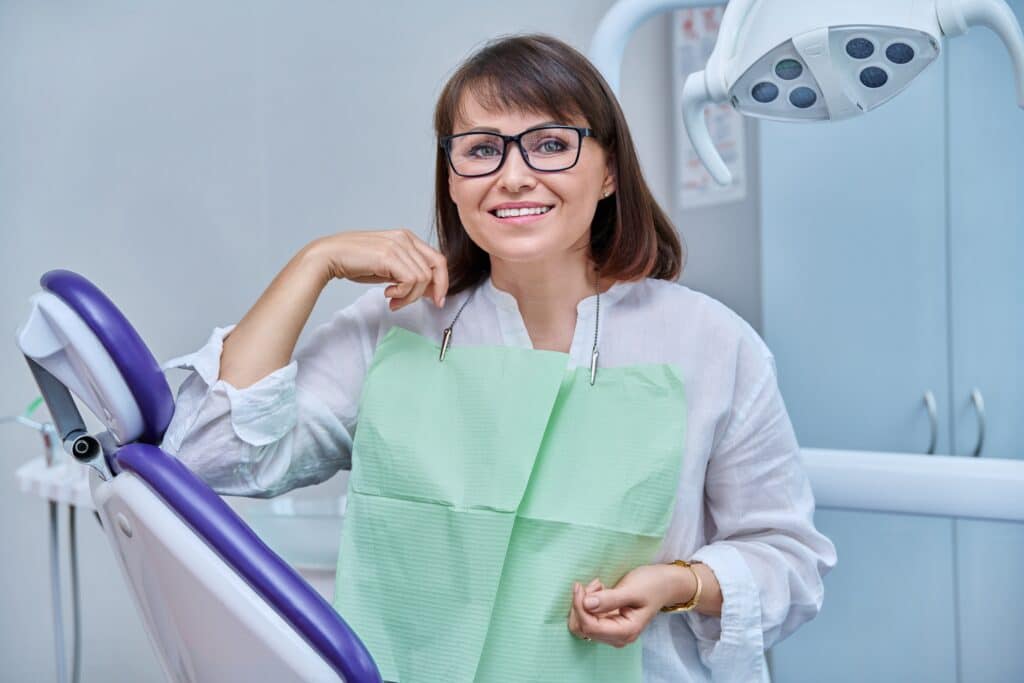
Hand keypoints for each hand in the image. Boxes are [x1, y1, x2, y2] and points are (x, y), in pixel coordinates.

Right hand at [309, 229, 448, 310]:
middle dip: (434, 290)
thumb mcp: (388, 268)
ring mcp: (398, 245)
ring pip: (423, 278)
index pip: (437, 259)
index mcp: (406, 238)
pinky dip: (403, 293)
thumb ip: (407, 274)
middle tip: (428, 304)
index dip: (441, 281)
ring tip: (394, 300)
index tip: (437, 299)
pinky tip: (388, 294)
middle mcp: (405, 238)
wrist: (330, 256)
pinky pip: (411, 281)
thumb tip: (428, 291)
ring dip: (411, 296)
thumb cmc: (355, 263)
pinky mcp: (389, 255)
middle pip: (437, 267)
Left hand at [567, 564, 686, 647]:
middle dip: (581, 604)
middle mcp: (617, 637)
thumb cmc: (652, 585)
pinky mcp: (607, 623)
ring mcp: (611, 632)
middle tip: (597, 584)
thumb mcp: (633, 590)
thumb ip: (610, 599)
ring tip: (600, 585)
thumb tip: (586, 604)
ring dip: (583, 603)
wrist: (664, 584)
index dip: (579, 607)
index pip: (589, 627)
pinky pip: (587, 617)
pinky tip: (600, 589)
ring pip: (582, 624)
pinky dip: (587, 602)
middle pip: (582, 628)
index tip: (579, 585)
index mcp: (625, 632)